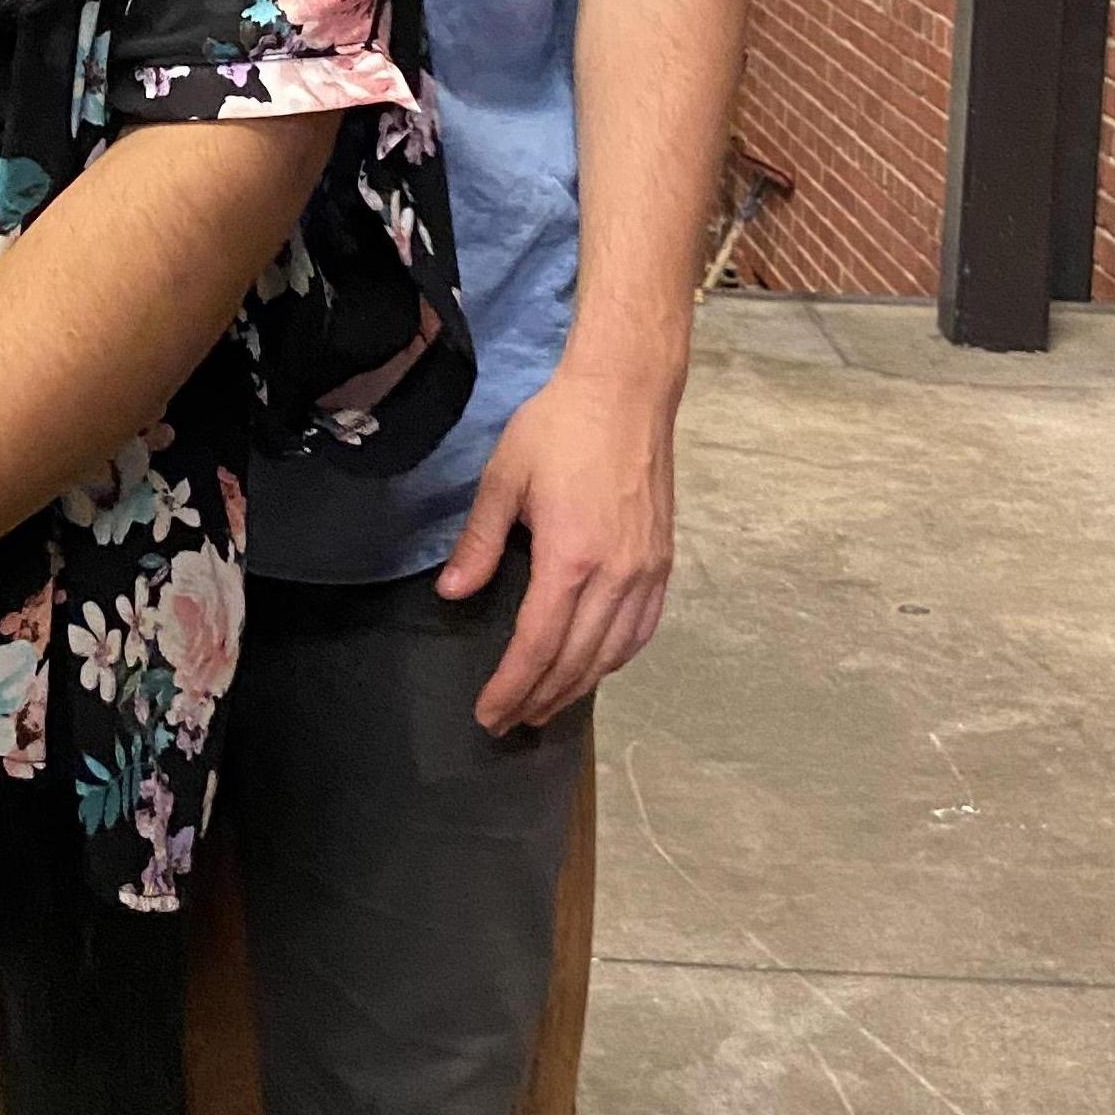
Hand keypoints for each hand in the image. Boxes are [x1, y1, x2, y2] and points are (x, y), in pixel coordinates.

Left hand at [435, 363, 678, 733]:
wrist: (626, 392)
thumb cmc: (559, 428)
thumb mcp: (504, 478)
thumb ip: (479, 543)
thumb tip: (452, 592)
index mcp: (571, 558)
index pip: (538, 645)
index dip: (512, 687)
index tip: (489, 714)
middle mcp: (616, 575)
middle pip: (575, 661)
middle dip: (538, 699)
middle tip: (508, 722)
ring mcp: (646, 571)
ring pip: (612, 653)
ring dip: (576, 688)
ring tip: (544, 706)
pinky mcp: (662, 562)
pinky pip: (642, 629)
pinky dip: (615, 659)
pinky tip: (594, 668)